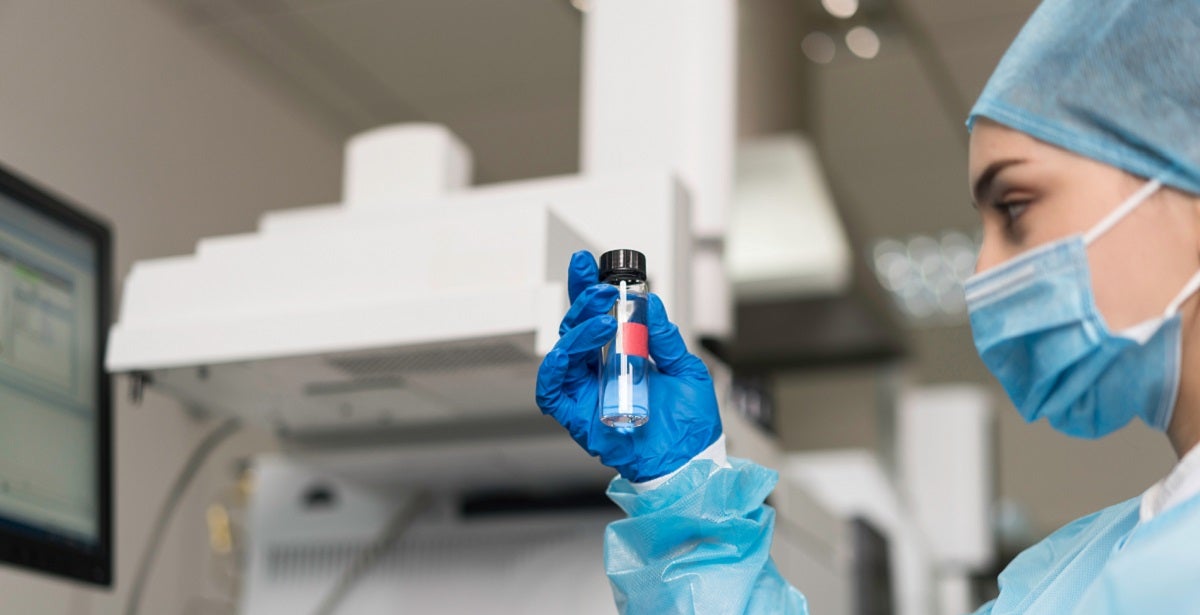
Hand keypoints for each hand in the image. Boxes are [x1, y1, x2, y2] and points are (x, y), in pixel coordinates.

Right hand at [535, 250, 721, 482]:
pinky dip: (555, 367)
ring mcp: (586, 392)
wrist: (691, 461)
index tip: (588, 264)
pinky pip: (551, 389)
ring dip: (576, 330)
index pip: (596, 317)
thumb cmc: (689, 423)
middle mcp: (599, 371)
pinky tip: (571, 352)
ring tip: (601, 320)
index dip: (587, 290)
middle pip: (575, 328)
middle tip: (602, 290)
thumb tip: (652, 304)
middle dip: (582, 302)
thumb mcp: (685, 369)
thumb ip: (665, 339)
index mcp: (622, 356)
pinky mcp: (577, 416)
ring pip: (563, 352)